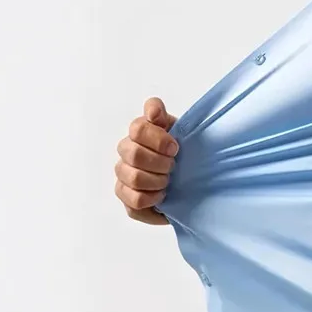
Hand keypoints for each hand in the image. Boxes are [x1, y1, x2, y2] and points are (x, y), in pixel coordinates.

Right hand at [115, 97, 178, 224]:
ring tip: (168, 181)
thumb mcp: (181, 130)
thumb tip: (154, 112)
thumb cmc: (183, 153)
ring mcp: (123, 172)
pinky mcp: (125, 195)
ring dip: (157, 181)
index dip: (158, 139)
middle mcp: (127, 149)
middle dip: (160, 163)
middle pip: (134, 154)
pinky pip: (133, 199)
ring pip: (133, 177)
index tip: (175, 149)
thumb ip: (163, 116)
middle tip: (173, 166)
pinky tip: (162, 195)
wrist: (188, 180)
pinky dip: (152, 198)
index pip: (138, 128)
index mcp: (140, 131)